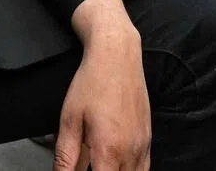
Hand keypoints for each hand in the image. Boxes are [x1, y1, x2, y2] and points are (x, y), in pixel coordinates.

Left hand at [59, 0, 149, 170]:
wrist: (117, 56)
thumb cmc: (91, 83)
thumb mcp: (70, 118)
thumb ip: (66, 155)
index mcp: (109, 151)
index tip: (78, 170)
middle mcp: (131, 154)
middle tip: (88, 161)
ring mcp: (144, 148)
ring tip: (99, 163)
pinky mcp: (149, 141)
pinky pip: (143, 170)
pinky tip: (114, 164)